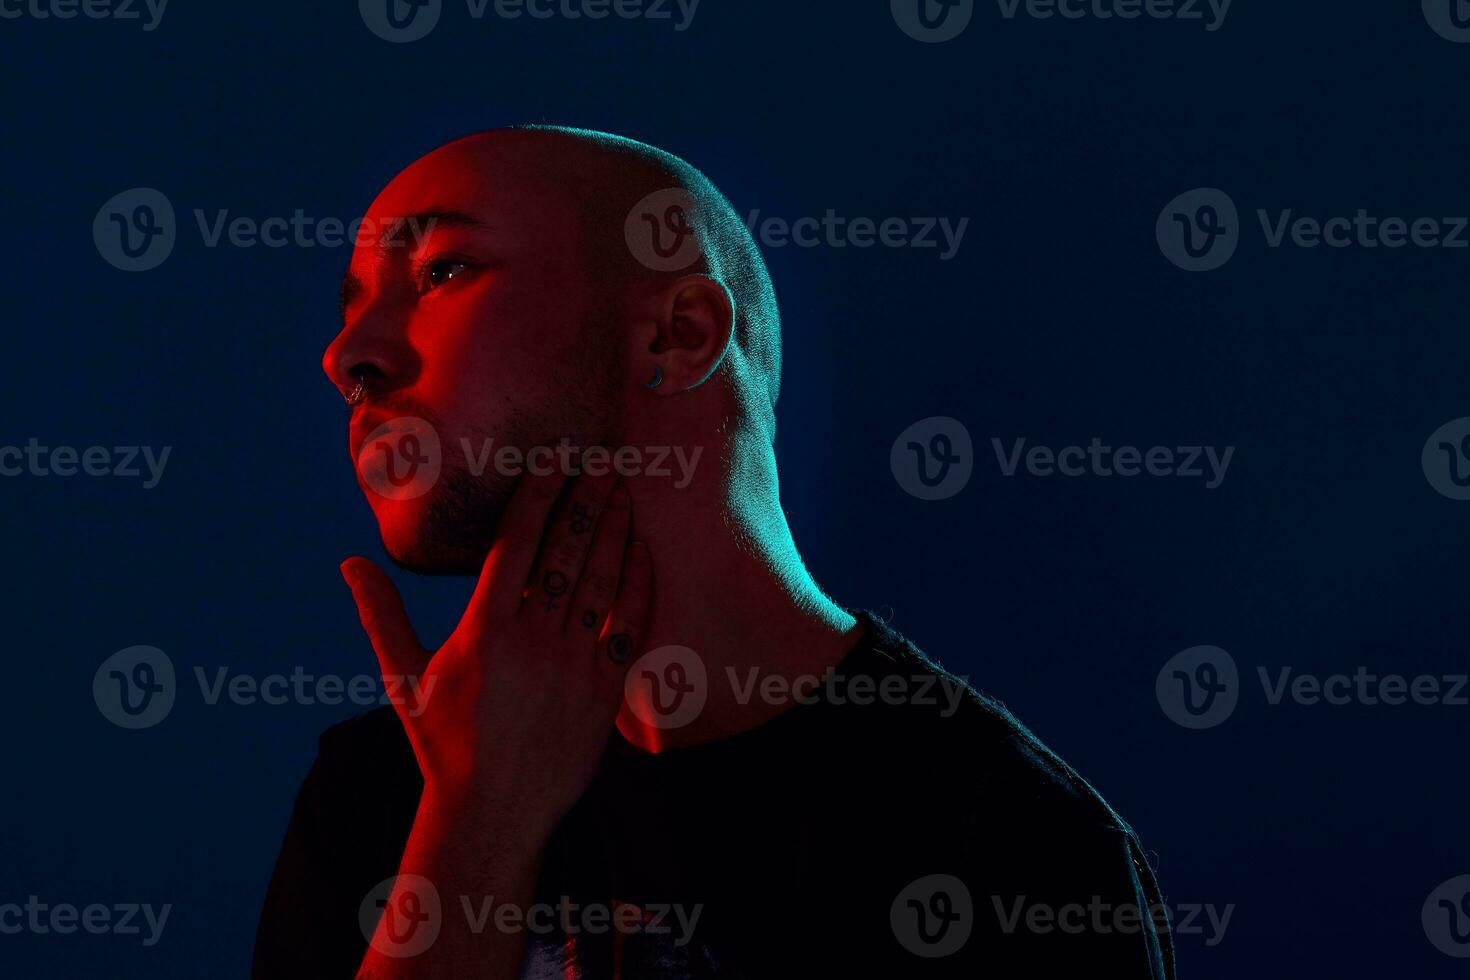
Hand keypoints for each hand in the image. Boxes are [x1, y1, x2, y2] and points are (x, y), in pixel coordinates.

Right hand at [340, 469, 653, 835]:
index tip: (553, 459)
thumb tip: (349, 563)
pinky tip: (640, 550)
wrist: (493, 812)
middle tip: (601, 460)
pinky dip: (638, 582)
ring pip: (601, 578)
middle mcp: (533, 638)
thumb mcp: (403, 677)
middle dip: (584, 499)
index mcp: (484, 629)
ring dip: (614, 528)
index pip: (516, 542)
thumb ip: (381, 614)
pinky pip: (630, 623)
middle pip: (566, 550)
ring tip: (622, 490)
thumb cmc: (443, 743)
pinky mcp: (605, 688)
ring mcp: (574, 662)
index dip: (538, 494)